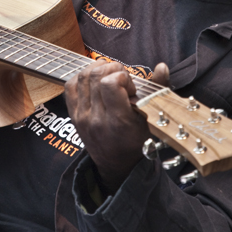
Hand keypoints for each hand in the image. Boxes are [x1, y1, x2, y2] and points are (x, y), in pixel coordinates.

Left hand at [65, 61, 169, 192]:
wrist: (116, 164)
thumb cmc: (137, 141)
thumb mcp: (152, 119)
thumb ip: (157, 90)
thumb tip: (161, 66)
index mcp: (118, 121)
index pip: (110, 84)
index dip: (122, 76)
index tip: (130, 85)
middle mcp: (96, 119)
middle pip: (95, 76)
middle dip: (111, 69)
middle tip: (122, 77)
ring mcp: (81, 117)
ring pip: (82, 77)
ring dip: (97, 69)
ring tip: (109, 74)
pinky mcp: (73, 115)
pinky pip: (70, 86)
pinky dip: (81, 77)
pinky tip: (94, 79)